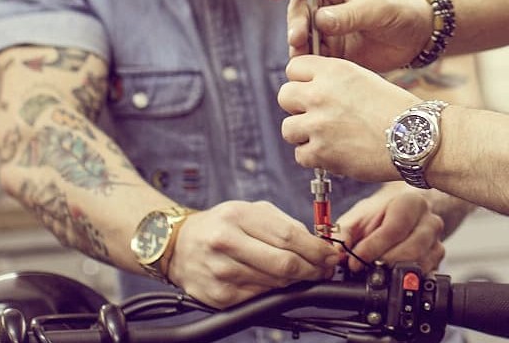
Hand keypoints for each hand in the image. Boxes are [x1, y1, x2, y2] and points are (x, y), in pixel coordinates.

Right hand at [165, 200, 341, 307]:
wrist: (177, 246)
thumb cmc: (220, 225)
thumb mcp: (249, 210)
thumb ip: (283, 224)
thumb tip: (317, 244)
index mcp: (237, 216)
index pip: (288, 236)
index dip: (316, 249)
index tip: (331, 255)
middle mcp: (226, 243)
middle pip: (284, 263)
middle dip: (313, 269)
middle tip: (324, 269)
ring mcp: (221, 272)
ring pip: (275, 283)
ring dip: (297, 282)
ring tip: (305, 274)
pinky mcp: (219, 296)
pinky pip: (260, 297)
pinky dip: (275, 291)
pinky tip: (279, 283)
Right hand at [262, 0, 431, 70]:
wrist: (418, 37)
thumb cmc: (403, 10)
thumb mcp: (379, 7)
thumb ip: (350, 14)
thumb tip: (320, 21)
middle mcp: (329, 1)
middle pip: (300, 7)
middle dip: (295, 22)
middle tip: (297, 37)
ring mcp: (329, 26)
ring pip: (303, 33)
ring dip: (298, 44)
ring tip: (300, 55)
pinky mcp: (333, 49)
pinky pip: (314, 54)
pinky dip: (309, 60)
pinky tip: (309, 67)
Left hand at [278, 54, 414, 182]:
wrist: (416, 138)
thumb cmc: (396, 110)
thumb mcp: (364, 80)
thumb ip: (334, 82)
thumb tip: (308, 91)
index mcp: (334, 70)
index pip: (294, 68)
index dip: (303, 80)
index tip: (313, 91)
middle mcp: (321, 94)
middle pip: (285, 96)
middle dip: (298, 107)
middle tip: (318, 116)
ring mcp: (318, 124)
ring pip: (288, 129)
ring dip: (304, 135)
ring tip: (328, 138)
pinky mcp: (321, 152)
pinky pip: (301, 155)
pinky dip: (315, 157)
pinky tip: (335, 153)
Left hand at [336, 189, 445, 273]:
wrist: (401, 215)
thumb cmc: (379, 215)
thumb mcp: (358, 218)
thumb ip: (343, 233)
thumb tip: (335, 251)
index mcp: (411, 203)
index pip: (395, 228)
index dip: (373, 248)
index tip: (355, 260)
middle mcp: (430, 221)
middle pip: (412, 249)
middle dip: (384, 263)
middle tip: (365, 268)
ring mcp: (437, 242)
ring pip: (420, 265)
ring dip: (395, 273)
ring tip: (376, 271)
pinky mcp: (437, 260)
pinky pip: (425, 275)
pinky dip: (405, 279)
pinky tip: (391, 274)